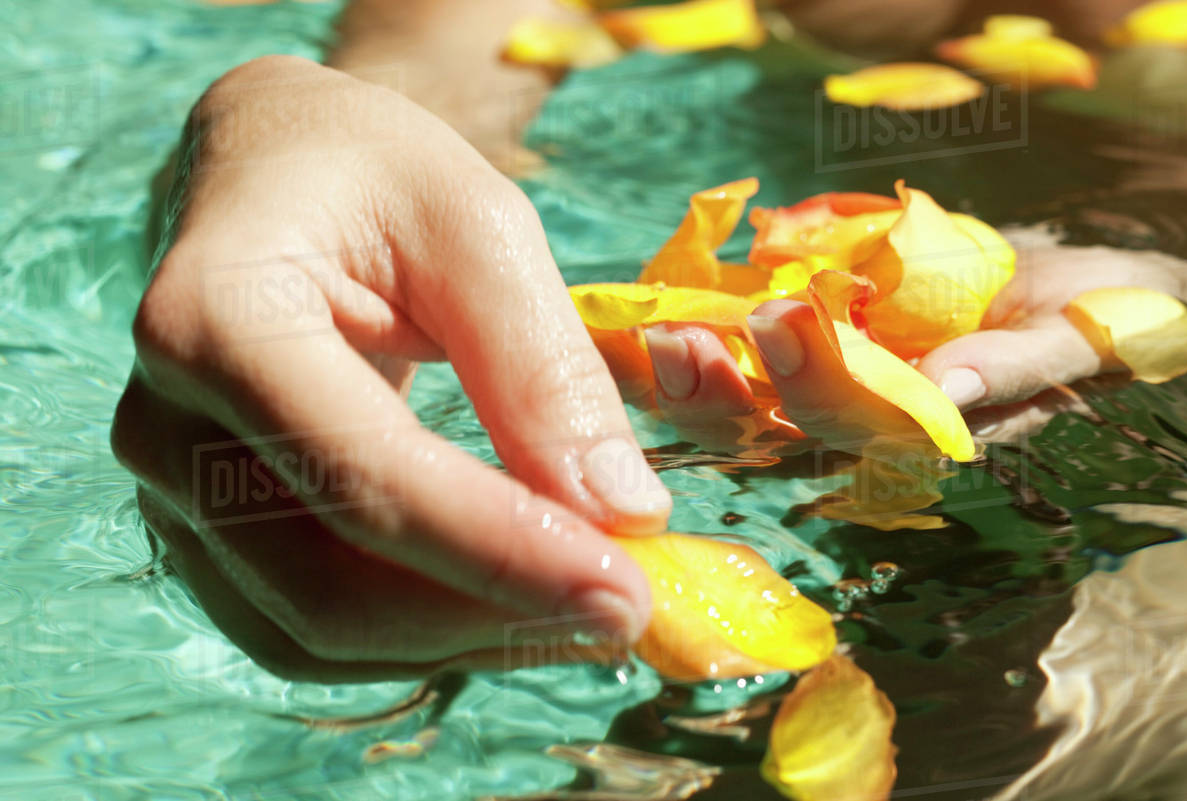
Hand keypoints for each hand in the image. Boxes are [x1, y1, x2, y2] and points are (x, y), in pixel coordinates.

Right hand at [112, 56, 669, 675]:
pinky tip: (512, 607)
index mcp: (216, 319)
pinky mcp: (208, 533)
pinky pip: (307, 630)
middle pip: (326, 584)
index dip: (501, 548)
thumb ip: (542, 369)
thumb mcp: (478, 229)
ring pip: (316, 632)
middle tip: (630, 607)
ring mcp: (173, 492)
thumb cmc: (373, 179)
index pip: (364, 474)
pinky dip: (420, 639)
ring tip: (585, 609)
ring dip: (466, 641)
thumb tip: (622, 511)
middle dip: (491, 614)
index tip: (626, 585)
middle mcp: (166, 425)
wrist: (278, 181)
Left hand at [638, 227, 1186, 452]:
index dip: (806, 385)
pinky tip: (627, 310)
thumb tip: (946, 389)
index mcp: (902, 431)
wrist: (1040, 286)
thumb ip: (1012, 369)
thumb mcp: (1062, 340)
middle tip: (685, 335)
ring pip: (720, 399)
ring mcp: (799, 379)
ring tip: (653, 322)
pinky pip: (711, 342)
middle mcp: (840, 419)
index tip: (782, 319)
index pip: (844, 427)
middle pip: (758, 429)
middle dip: (716, 391)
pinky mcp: (773, 336)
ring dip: (678, 370)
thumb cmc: (1064, 319)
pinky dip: (670, 326)